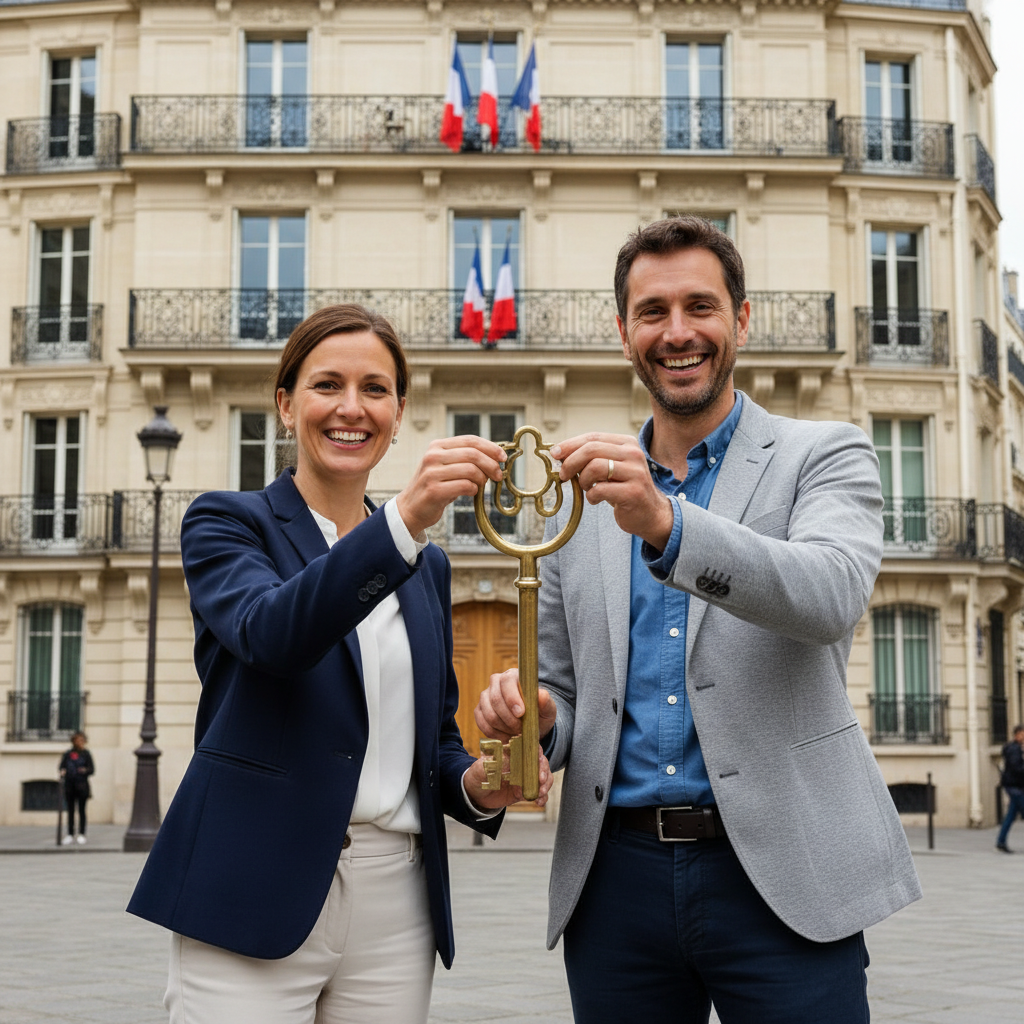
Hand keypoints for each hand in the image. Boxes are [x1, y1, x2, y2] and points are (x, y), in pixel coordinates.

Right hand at [395, 435, 505, 537]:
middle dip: (491, 464)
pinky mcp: (434, 490)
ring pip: (471, 470)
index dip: (491, 447)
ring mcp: (432, 473)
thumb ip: (465, 459)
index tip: (502, 457)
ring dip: (483, 479)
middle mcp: (432, 456)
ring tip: (481, 485)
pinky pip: (465, 486)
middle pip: (473, 454)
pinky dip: (474, 489)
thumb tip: (495, 456)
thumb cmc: (434, 487)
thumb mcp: (446, 467)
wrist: (410, 509)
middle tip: (498, 475)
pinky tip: (471, 492)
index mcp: (437, 446)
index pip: (470, 440)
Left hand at [463, 747, 552, 809]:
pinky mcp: (525, 790)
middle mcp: (521, 763)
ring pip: (543, 777)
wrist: (475, 794)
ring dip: (546, 784)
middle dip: (544, 770)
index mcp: (512, 753)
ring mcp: (524, 777)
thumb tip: (508, 757)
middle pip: (540, 762)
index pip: (529, 747)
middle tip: (540, 780)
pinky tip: (539, 801)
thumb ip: (494, 763)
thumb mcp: (481, 768)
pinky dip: (543, 797)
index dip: (537, 751)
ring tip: (540, 793)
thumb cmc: (477, 776)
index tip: (538, 759)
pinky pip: (539, 792)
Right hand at [475, 667, 556, 742]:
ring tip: (516, 734)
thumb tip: (541, 695)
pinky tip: (506, 737)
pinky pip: (482, 723)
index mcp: (513, 676)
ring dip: (503, 728)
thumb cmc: (539, 712)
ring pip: (488, 713)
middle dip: (508, 718)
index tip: (521, 713)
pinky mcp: (479, 711)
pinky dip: (495, 734)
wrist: (531, 723)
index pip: (506, 681)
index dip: (511, 698)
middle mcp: (496, 683)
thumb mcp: (547, 708)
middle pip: (495, 699)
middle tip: (520, 729)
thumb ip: (545, 702)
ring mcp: (485, 697)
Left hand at [550, 432, 673, 550]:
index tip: (555, 454)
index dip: (570, 445)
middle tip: (563, 475)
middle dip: (571, 462)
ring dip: (582, 480)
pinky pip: (600, 490)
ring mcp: (635, 473)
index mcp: (627, 443)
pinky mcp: (633, 492)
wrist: (651, 514)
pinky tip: (595, 499)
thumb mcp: (610, 468)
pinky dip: (591, 496)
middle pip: (591, 450)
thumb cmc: (624, 489)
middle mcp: (633, 454)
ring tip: (586, 488)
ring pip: (594, 467)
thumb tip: (559, 454)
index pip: (593, 437)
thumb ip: (591, 458)